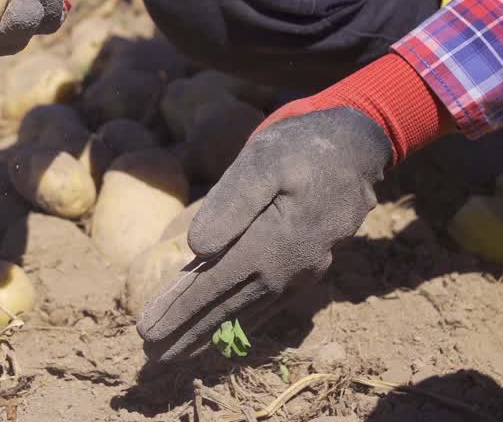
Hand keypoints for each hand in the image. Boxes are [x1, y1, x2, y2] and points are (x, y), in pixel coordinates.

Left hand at [136, 106, 391, 361]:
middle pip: (227, 307)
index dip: (179, 310)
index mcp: (274, 243)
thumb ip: (232, 204)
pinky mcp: (306, 270)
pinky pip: (266, 304)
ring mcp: (301, 273)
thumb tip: (197, 249)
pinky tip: (224, 332)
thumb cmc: (300, 148)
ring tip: (176, 353)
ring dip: (210, 333)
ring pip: (247, 311)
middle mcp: (288, 269)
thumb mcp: (263, 161)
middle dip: (187, 332)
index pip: (214, 284)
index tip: (146, 331)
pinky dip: (240, 322)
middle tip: (150, 355)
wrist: (355, 147)